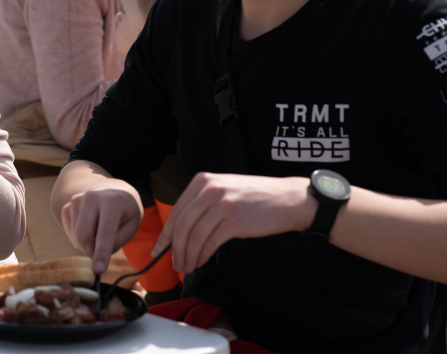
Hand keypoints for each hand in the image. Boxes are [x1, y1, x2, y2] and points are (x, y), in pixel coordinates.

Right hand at [60, 182, 142, 274]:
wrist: (113, 190)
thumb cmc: (126, 211)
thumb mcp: (131, 226)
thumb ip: (116, 241)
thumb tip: (96, 257)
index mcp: (112, 201)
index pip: (104, 233)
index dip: (101, 254)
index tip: (98, 271)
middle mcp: (92, 197)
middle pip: (84, 235)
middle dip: (91, 252)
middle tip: (100, 257)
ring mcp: (76, 199)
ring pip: (75, 235)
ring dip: (86, 245)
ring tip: (98, 237)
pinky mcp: (67, 205)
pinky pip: (68, 230)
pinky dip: (77, 238)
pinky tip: (89, 232)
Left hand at [158, 173, 314, 274]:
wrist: (287, 199)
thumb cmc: (254, 198)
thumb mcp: (223, 189)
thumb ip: (201, 203)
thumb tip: (179, 232)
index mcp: (202, 180)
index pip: (176, 210)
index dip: (166, 233)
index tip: (159, 249)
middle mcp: (209, 189)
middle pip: (181, 225)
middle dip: (174, 248)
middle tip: (174, 264)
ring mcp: (222, 204)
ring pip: (194, 236)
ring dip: (188, 256)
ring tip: (188, 266)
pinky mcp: (234, 221)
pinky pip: (210, 243)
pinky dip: (202, 256)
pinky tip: (201, 262)